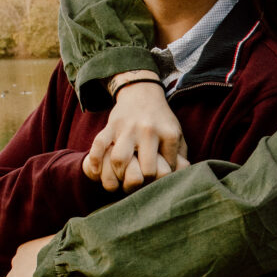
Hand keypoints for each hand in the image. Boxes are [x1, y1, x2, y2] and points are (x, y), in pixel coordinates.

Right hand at [82, 75, 187, 191]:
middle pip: (146, 169)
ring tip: (121, 178)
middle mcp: (148, 130)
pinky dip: (95, 159)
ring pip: (119, 159)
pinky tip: (96, 171)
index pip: (167, 170)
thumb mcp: (177, 134)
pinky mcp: (111, 126)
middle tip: (139, 185)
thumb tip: (179, 178)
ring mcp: (128, 128)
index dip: (161, 179)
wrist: (142, 92)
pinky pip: (99, 144)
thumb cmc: (161, 121)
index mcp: (168, 134)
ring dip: (119, 173)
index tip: (157, 178)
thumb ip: (180, 157)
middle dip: (143, 182)